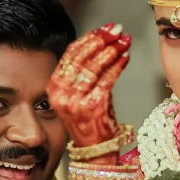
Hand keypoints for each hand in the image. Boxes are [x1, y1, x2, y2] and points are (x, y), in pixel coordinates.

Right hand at [46, 23, 130, 147]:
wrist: (94, 149)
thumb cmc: (88, 120)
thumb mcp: (75, 95)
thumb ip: (80, 73)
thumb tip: (98, 42)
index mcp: (54, 88)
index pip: (70, 55)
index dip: (88, 39)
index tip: (103, 29)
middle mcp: (62, 94)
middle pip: (81, 58)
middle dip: (101, 40)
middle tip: (116, 30)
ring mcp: (76, 101)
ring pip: (95, 67)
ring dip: (112, 50)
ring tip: (124, 41)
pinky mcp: (94, 106)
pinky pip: (108, 79)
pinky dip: (118, 65)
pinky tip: (126, 56)